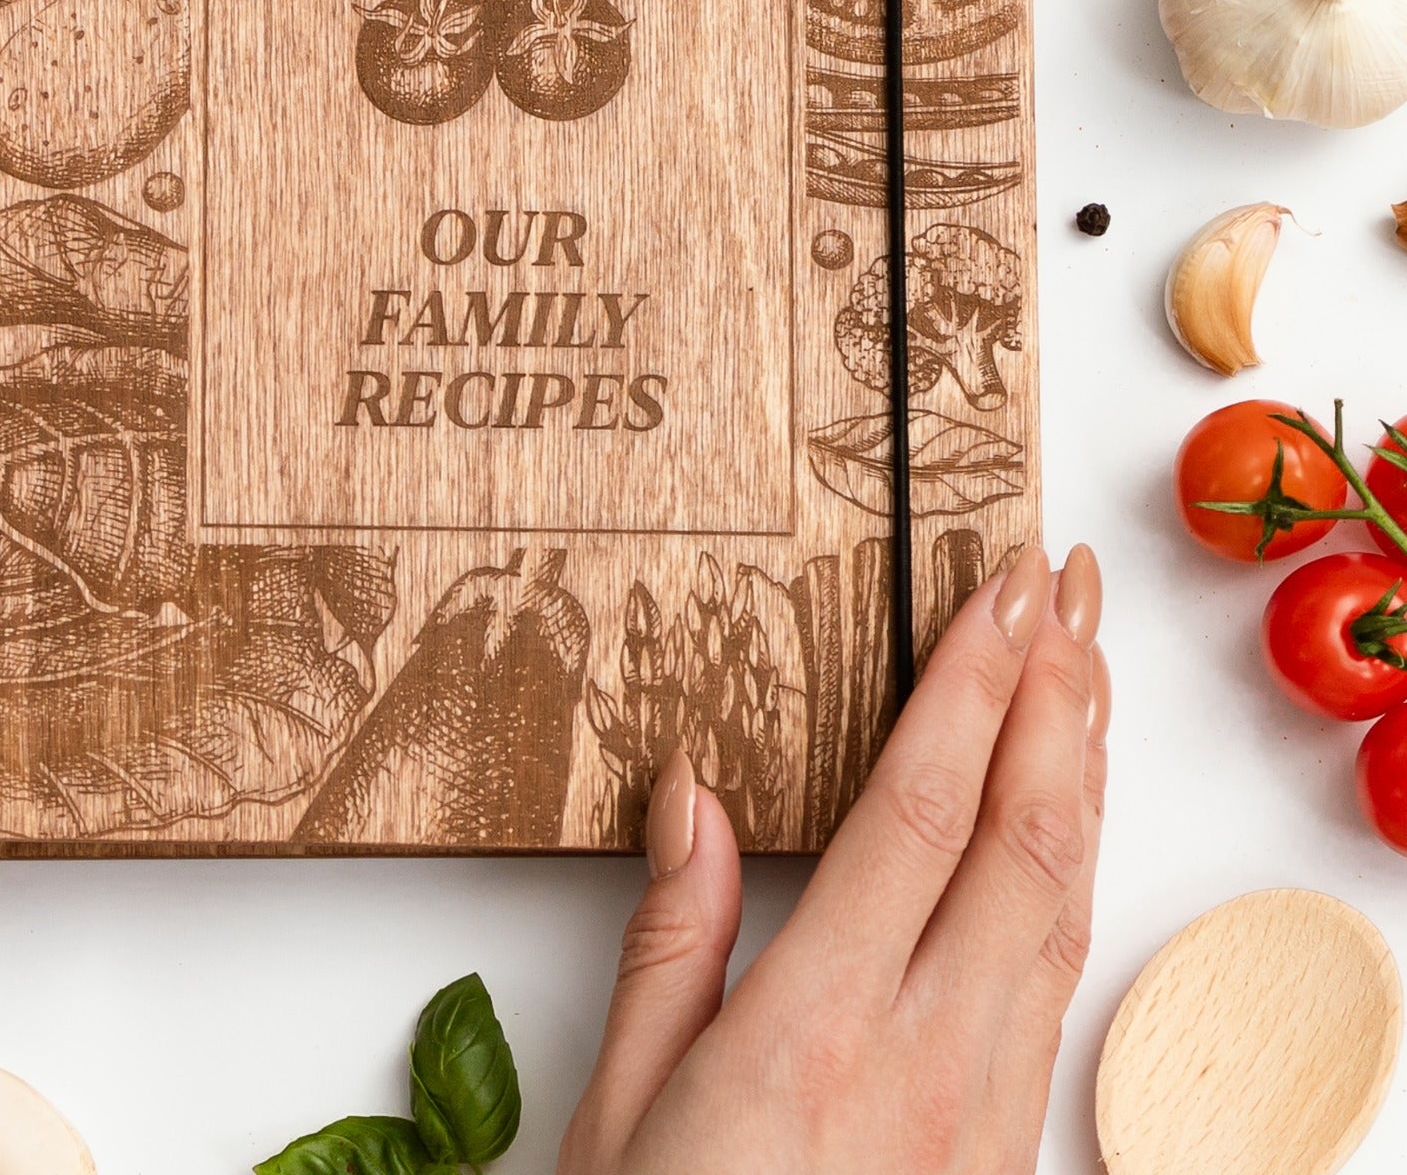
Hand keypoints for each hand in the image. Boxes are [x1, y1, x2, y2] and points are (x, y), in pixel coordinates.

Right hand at [562, 545, 1104, 1174]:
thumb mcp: (620, 1107)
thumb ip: (673, 938)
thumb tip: (692, 789)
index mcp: (813, 1036)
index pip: (917, 817)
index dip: (967, 691)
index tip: (994, 591)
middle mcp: (927, 1062)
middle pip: (1023, 840)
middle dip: (1055, 691)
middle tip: (1060, 583)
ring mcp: (985, 1108)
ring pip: (1063, 902)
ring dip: (1080, 767)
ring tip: (1082, 662)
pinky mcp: (1005, 1141)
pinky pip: (1059, 972)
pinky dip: (1070, 864)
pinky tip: (1062, 817)